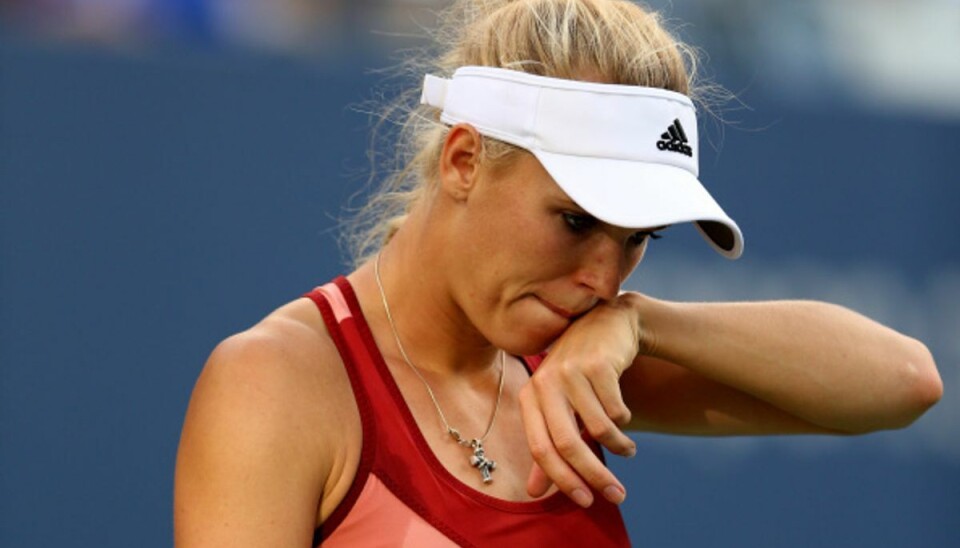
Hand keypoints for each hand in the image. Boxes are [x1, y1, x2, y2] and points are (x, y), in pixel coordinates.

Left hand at [519, 294, 642, 507]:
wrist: (608, 324)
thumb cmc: (580, 373)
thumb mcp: (560, 407)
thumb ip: (548, 447)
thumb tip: (533, 492)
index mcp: (530, 396)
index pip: (541, 449)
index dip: (562, 480)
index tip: (586, 502)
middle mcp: (544, 382)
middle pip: (568, 444)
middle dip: (595, 476)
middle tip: (617, 495)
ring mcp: (571, 370)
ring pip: (599, 429)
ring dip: (618, 446)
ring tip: (628, 448)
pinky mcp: (598, 363)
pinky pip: (617, 411)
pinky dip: (625, 423)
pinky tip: (626, 418)